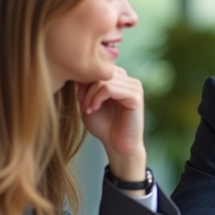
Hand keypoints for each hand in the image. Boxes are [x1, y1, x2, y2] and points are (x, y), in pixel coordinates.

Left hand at [77, 66, 146, 180]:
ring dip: (90, 95)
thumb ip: (85, 87)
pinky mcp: (136, 96)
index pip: (99, 68)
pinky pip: (110, 88)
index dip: (85, 81)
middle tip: (84, 106)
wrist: (117, 145)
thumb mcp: (88, 102)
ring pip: (103, 80)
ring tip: (88, 109)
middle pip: (100, 73)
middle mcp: (129, 80)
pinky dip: (97, 98)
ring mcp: (134, 87)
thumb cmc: (104, 126)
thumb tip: (79, 71)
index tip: (80, 100)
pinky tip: (94, 109)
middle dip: (87, 89)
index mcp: (121, 79)